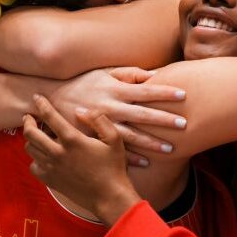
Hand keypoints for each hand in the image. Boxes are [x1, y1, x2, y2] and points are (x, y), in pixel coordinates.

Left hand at [23, 95, 140, 224]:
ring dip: (31, 139)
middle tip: (29, 117)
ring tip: (37, 135)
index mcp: (72, 139)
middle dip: (27, 121)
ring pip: (30, 149)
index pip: (49, 116)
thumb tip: (79, 110)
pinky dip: (35, 159)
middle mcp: (57, 152)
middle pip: (30, 133)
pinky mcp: (50, 180)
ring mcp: (52, 168)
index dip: (41, 104)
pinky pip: (34, 166)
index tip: (36, 98)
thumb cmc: (113, 167)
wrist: (109, 197)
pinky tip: (43, 156)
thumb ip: (98, 120)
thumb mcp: (114, 138)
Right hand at [51, 67, 185, 165]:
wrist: (51, 98)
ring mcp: (103, 124)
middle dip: (164, 119)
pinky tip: (146, 163)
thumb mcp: (105, 73)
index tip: (184, 94)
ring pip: (132, 135)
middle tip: (184, 124)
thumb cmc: (83, 82)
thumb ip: (130, 73)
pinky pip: (115, 149)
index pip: (146, 89)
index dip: (164, 92)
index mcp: (116, 89)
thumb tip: (155, 75)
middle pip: (143, 114)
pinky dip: (131, 157)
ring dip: (151, 143)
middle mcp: (111, 106)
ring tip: (171, 148)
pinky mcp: (94, 138)